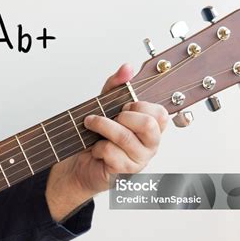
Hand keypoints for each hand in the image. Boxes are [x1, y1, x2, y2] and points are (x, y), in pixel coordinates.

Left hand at [45, 64, 168, 220]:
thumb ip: (117, 86)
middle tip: (109, 116)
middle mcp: (150, 145)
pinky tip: (96, 150)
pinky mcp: (124, 172)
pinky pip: (111, 152)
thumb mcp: (106, 106)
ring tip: (90, 125)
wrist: (79, 164)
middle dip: (122, 116)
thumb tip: (127, 68)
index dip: (139, 106)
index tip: (123, 107)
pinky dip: (97, 147)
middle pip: (147, 124)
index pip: (160, 113)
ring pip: (125, 137)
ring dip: (102, 126)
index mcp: (152, 129)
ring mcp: (139, 160)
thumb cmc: (97, 137)